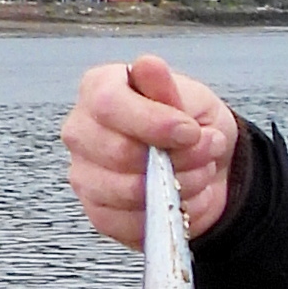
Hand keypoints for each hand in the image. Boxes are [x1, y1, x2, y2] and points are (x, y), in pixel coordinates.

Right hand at [61, 53, 240, 250]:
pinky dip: (168, 212)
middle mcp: (81, 132)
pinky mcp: (99, 212)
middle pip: (119, 153)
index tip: (191, 131)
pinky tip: (181, 196)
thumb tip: (148, 66)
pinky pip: (132, 222)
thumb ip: (167, 88)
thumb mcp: (191, 97)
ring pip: (129, 192)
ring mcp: (84, 174)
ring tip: (198, 172)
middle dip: (176, 159)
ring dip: (178, 186)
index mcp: (98, 90)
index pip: (110, 105)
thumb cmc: (190, 124)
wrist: (205, 164)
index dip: (155, 122)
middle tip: (205, 152)